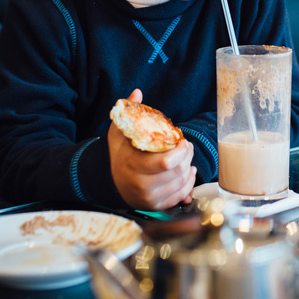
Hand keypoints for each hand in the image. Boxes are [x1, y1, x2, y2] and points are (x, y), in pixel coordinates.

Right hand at [108, 89, 196, 209]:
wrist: (108, 181)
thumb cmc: (118, 154)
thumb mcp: (118, 132)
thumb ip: (128, 112)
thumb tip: (137, 92)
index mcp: (133, 166)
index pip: (166, 162)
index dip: (181, 151)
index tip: (183, 141)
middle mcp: (141, 186)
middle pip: (177, 172)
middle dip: (188, 157)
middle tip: (187, 147)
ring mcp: (148, 199)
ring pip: (180, 184)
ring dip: (190, 170)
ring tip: (188, 159)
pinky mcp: (155, 206)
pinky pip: (179, 197)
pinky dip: (188, 184)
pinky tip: (188, 173)